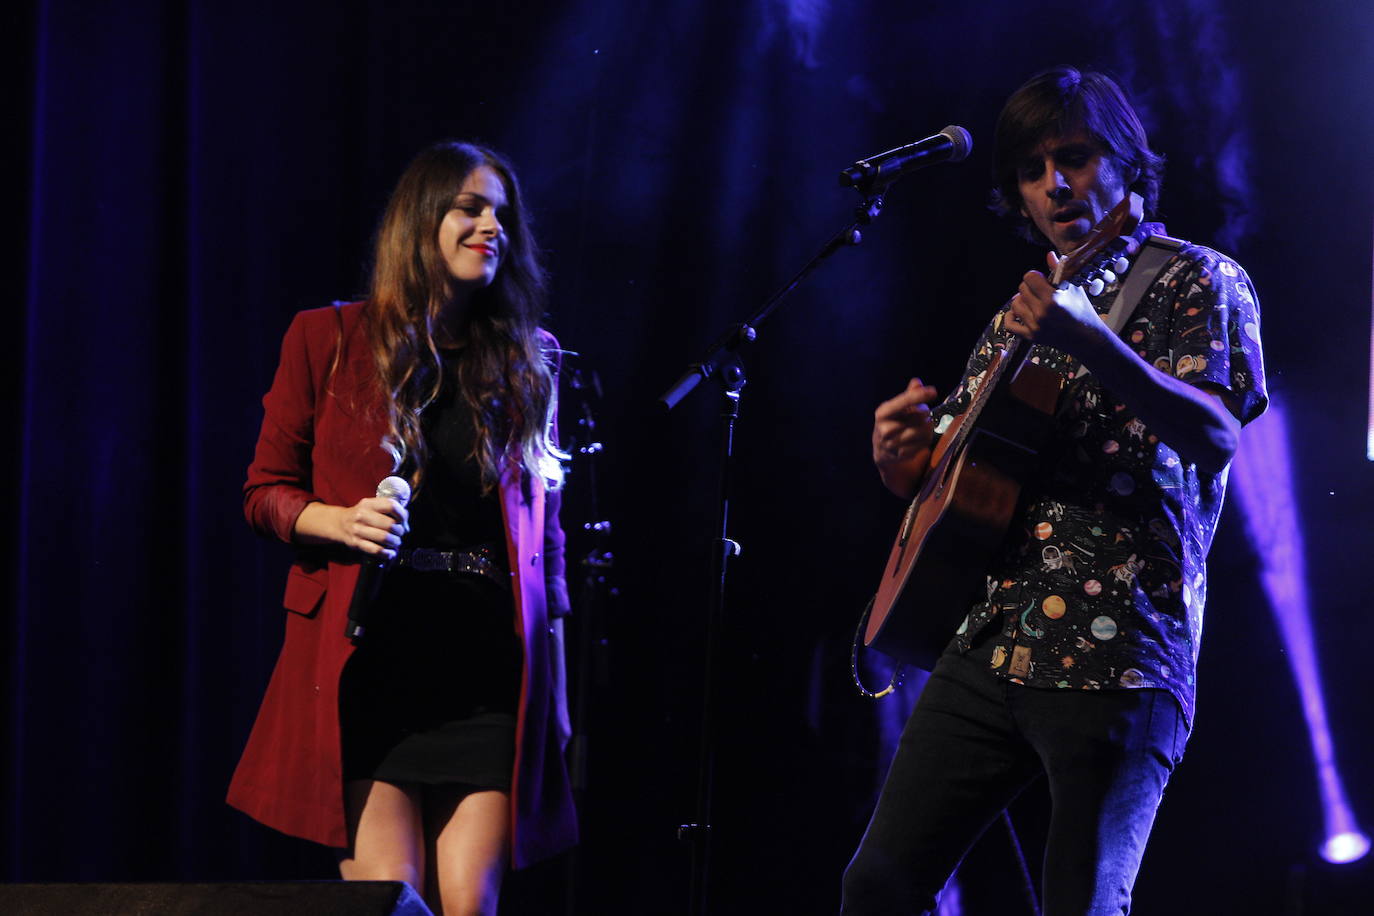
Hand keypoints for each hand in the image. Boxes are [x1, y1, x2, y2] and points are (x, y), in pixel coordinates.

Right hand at [294, 497, 409, 558]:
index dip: (402, 514)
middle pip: (390, 524)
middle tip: (400, 533)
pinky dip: (386, 553)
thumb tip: (406, 524)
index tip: (404, 520)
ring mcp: (358, 530)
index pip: (391, 505)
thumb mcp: (372, 506)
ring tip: (396, 542)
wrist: (338, 523)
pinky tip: (390, 553)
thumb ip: (388, 510)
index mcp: (368, 503)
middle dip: (400, 531)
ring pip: (384, 538)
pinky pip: (375, 550)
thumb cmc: (362, 515)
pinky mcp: (355, 543)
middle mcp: (362, 515)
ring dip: (395, 542)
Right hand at [872, 377, 938, 498]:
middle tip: (924, 415)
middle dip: (926, 414)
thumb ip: (908, 395)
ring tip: (923, 426)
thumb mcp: (897, 408)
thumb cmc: (893, 424)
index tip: (933, 391)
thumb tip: (916, 382)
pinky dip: (926, 440)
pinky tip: (920, 438)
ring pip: (923, 431)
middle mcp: (885, 428)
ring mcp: (892, 443)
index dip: (919, 395)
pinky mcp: (901, 455)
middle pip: (919, 416)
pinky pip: (923, 444)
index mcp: (883, 413)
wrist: (882, 451)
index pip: (904, 401)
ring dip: (928, 427)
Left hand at [1005, 251, 1109, 356]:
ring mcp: (1035, 326)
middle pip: (1021, 289)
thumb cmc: (1082, 311)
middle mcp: (1042, 313)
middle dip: (1030, 287)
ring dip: (1022, 300)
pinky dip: (1010, 317)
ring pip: (1015, 304)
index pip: (1029, 277)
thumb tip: (1049, 255)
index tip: (1042, 279)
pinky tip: (1018, 312)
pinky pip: (1009, 325)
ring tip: (1033, 300)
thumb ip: (1059, 271)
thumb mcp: (1073, 288)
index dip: (1035, 275)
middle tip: (1040, 290)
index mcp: (1053, 298)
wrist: (1086, 338)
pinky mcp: (1031, 336)